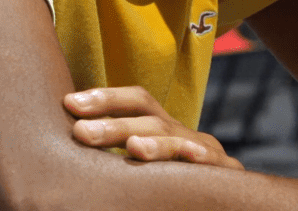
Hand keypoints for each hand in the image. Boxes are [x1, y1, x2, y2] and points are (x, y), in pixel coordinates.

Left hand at [64, 86, 243, 169]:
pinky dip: (197, 157)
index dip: (105, 97)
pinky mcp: (223, 171)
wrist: (228, 200)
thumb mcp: (144, 164)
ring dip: (153, 143)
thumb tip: (72, 144)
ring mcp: (202, 150)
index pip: (135, 102)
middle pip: (149, 117)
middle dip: (115, 122)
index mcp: (160, 128)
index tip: (69, 103)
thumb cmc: (172, 181)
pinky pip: (209, 161)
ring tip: (132, 148)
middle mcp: (180, 133)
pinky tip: (187, 157)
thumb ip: (117, 155)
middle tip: (81, 131)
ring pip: (176, 139)